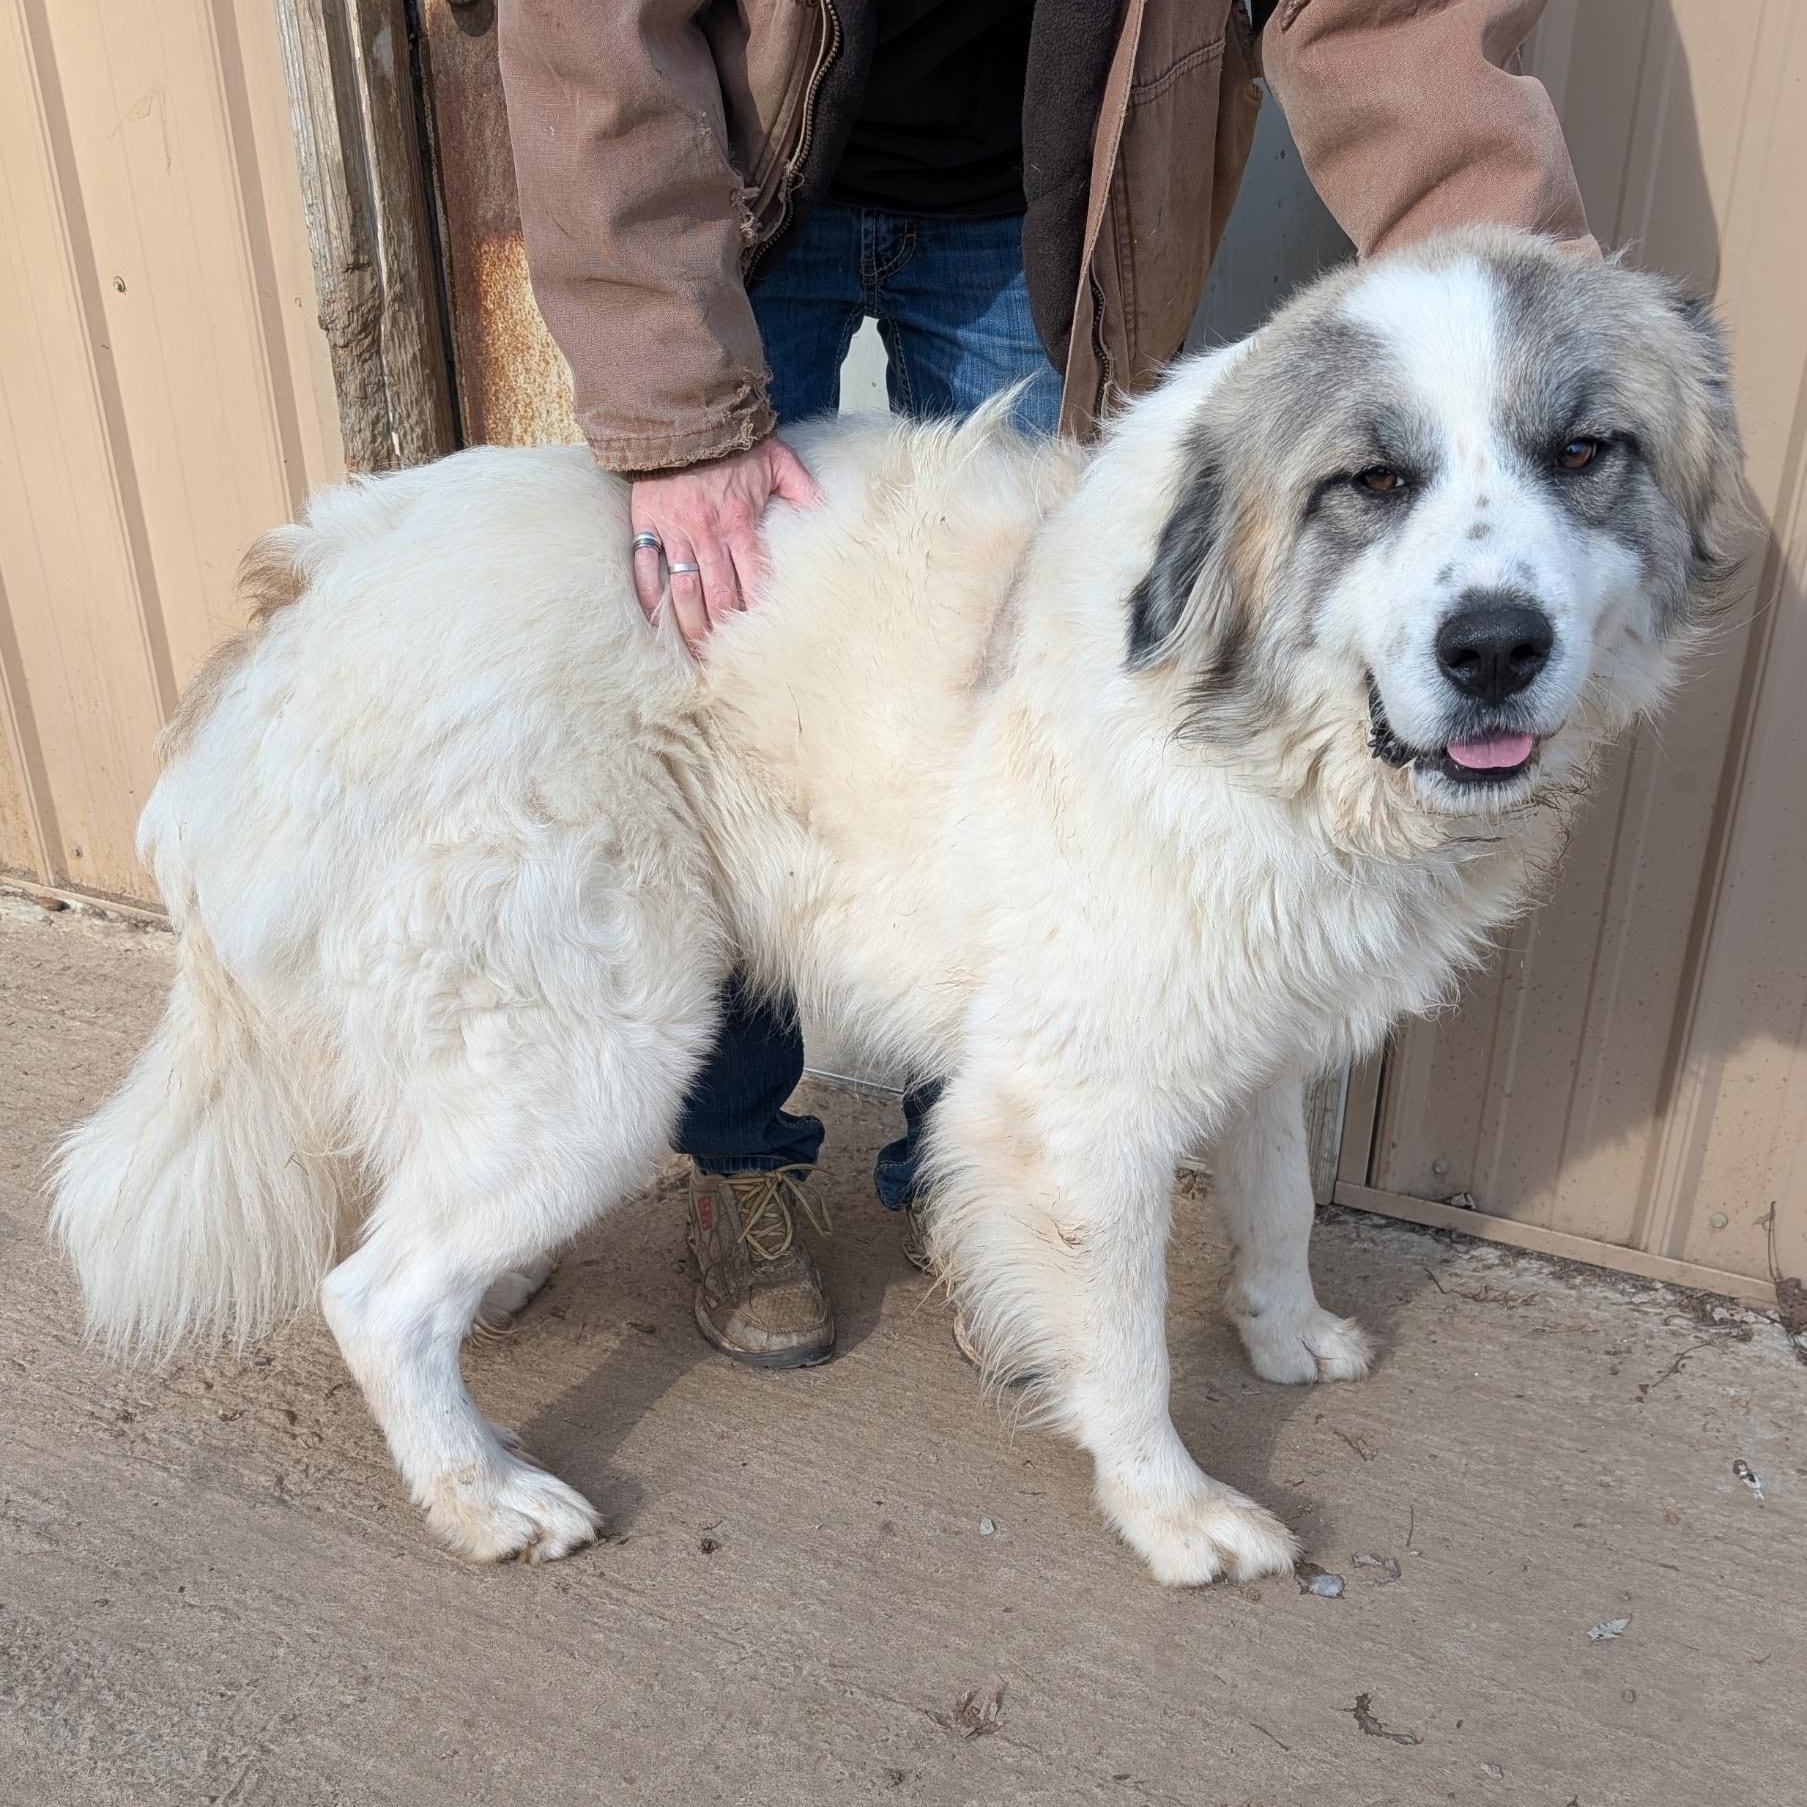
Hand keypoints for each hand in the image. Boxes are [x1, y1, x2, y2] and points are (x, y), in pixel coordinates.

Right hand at [630, 438, 820, 649]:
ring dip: (689, 624)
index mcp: (740, 523)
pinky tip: (657, 622)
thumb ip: (803, 490)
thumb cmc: (735, 442)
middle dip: (723, 631)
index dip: (756, 613)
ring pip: (682, 590)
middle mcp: (707, 533)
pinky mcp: (647, 525)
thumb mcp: (779, 460)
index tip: (762, 639)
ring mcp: (674, 531)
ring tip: (696, 650)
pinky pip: (645, 569)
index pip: (753, 579)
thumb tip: (827, 515)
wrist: (683, 414)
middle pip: (717, 595)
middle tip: (726, 659)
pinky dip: (650, 598)